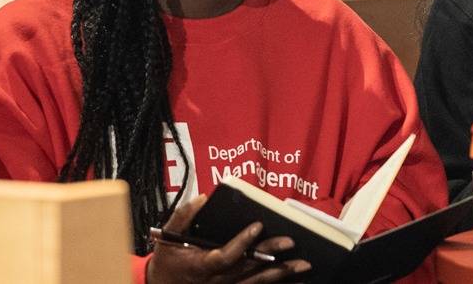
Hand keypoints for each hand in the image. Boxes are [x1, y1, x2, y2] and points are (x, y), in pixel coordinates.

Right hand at [147, 192, 309, 283]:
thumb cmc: (168, 260)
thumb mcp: (168, 236)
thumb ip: (184, 216)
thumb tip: (203, 198)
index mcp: (202, 265)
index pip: (226, 255)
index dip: (242, 242)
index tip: (258, 226)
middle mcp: (218, 279)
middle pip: (249, 267)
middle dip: (272, 254)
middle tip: (291, 241)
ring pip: (259, 281)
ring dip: (283, 273)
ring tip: (304, 264)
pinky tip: (298, 282)